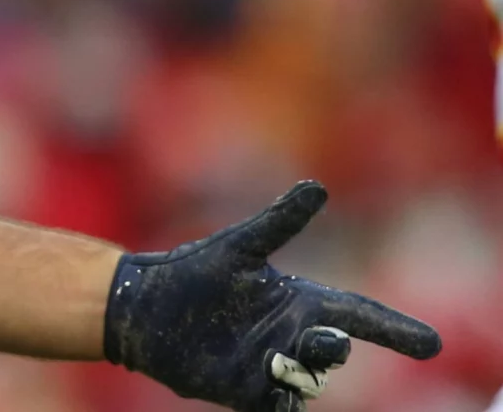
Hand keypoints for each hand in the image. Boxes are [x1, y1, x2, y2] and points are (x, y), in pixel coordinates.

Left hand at [104, 181, 439, 410]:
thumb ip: (279, 222)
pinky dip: (283, 399)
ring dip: (304, 372)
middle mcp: (293, 335)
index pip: (359, 314)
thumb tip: (318, 186)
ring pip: (311, 379)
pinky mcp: (248, 390)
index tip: (431, 343)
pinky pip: (280, 404)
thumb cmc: (193, 271)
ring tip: (278, 359)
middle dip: (335, 347)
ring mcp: (273, 365)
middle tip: (326, 338)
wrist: (145, 308)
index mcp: (300, 301)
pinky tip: (274, 388)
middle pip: (336, 349)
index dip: (394, 328)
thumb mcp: (238, 246)